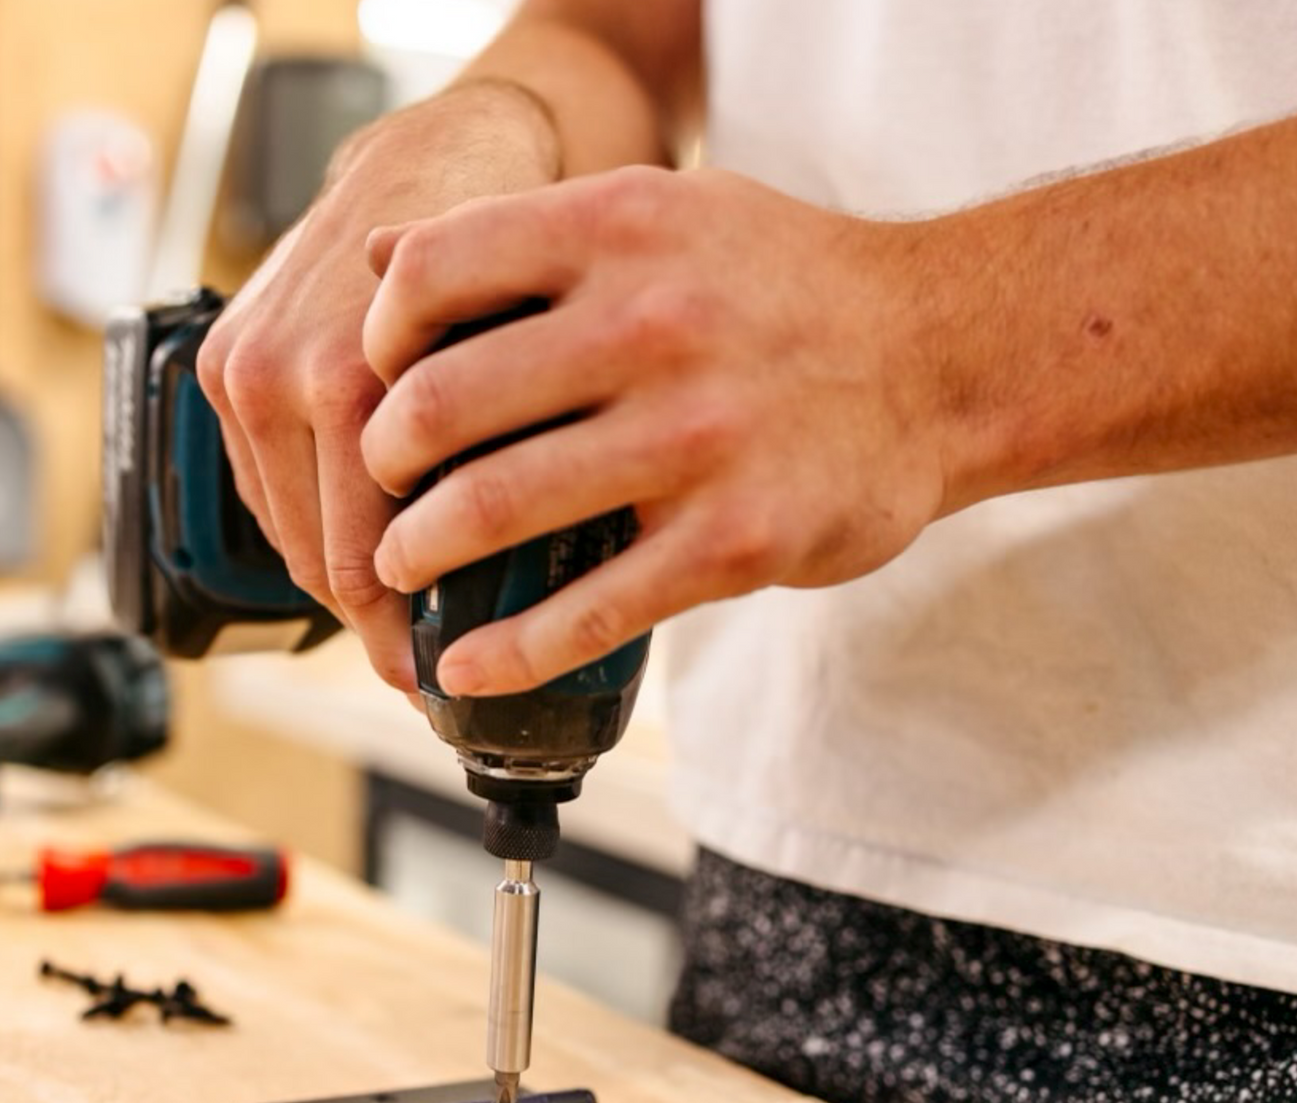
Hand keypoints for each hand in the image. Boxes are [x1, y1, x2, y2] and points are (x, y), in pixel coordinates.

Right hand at [194, 84, 561, 690]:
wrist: (442, 156)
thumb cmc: (499, 254)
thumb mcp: (522, 361)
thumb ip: (496, 464)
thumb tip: (513, 594)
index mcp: (347, 382)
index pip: (358, 564)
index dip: (397, 638)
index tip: (429, 679)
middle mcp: (278, 376)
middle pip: (316, 560)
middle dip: (374, 620)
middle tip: (421, 663)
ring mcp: (240, 368)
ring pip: (281, 531)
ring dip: (335, 575)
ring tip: (394, 613)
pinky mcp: (221, 360)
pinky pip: (259, 481)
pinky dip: (305, 518)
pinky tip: (353, 537)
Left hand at [359, 166, 950, 696]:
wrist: (948, 352)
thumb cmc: (781, 285)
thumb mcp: (662, 212)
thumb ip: (525, 231)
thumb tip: (378, 254)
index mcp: (620, 228)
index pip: (432, 279)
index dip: (378, 342)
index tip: (378, 384)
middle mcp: (652, 323)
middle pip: (442, 405)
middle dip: (383, 465)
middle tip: (382, 490)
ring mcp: (696, 437)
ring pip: (494, 510)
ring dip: (419, 555)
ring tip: (405, 567)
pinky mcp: (736, 539)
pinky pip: (588, 611)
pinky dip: (507, 653)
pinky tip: (464, 668)